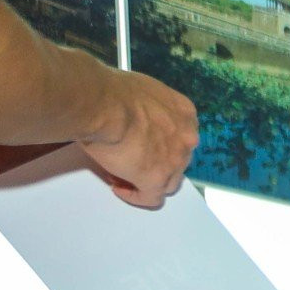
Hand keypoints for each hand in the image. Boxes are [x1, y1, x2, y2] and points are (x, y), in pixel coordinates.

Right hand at [81, 68, 195, 208]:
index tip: (140, 142)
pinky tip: (120, 189)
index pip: (180, 134)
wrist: (102, 103)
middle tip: (130, 160)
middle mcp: (187, 137)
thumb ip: (145, 109)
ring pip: (168, 181)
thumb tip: (130, 117)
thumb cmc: (110, 91)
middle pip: (177, 159)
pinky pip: (151, 198)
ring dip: (148, 181)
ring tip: (123, 175)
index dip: (161, 142)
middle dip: (156, 162)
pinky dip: (136, 196)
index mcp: (183, 112)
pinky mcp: (157, 180)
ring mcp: (175, 161)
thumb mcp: (138, 92)